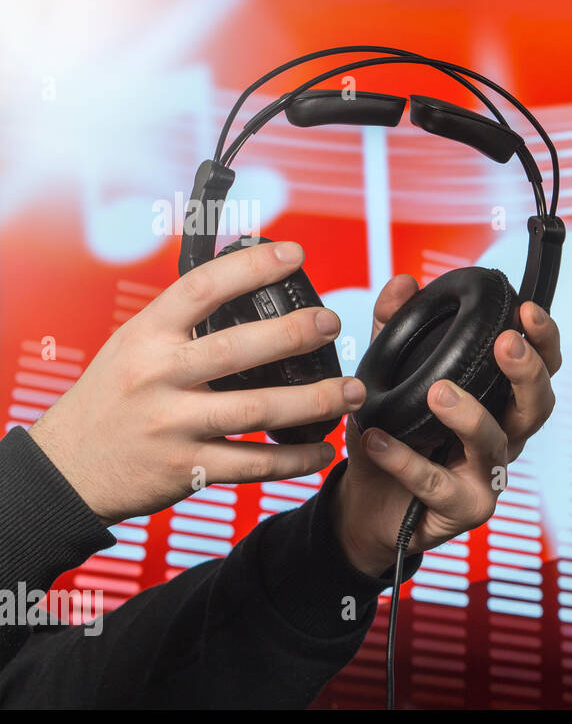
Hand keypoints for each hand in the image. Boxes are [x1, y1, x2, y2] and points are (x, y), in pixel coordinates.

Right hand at [28, 241, 365, 525]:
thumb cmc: (111, 400)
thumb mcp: (133, 346)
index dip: (252, 268)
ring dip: (314, 401)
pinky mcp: (186, 469)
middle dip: (294, 334)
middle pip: (239, 349)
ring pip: (258, 409)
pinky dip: (295, 460)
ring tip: (352, 391)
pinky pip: (253, 464)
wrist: (68, 469)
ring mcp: (173, 424)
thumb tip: (245, 282)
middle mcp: (158, 376)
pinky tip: (323, 449)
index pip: (202, 288)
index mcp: (147, 336)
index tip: (295, 254)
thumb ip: (183, 323)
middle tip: (332, 324)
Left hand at [332, 274, 560, 576]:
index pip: (541, 367)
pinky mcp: (463, 510)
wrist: (367, 507)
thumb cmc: (393, 439)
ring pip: (495, 444)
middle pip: (539, 405)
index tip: (526, 310)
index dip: (543, 339)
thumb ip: (394, 331)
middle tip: (506, 344)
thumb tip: (403, 283)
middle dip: (528, 371)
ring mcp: (487, 475)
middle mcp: (504, 437)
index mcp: (498, 402)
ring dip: (470, 415)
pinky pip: (439, 485)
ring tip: (438, 393)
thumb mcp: (388, 378)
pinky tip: (378, 439)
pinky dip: (406, 461)